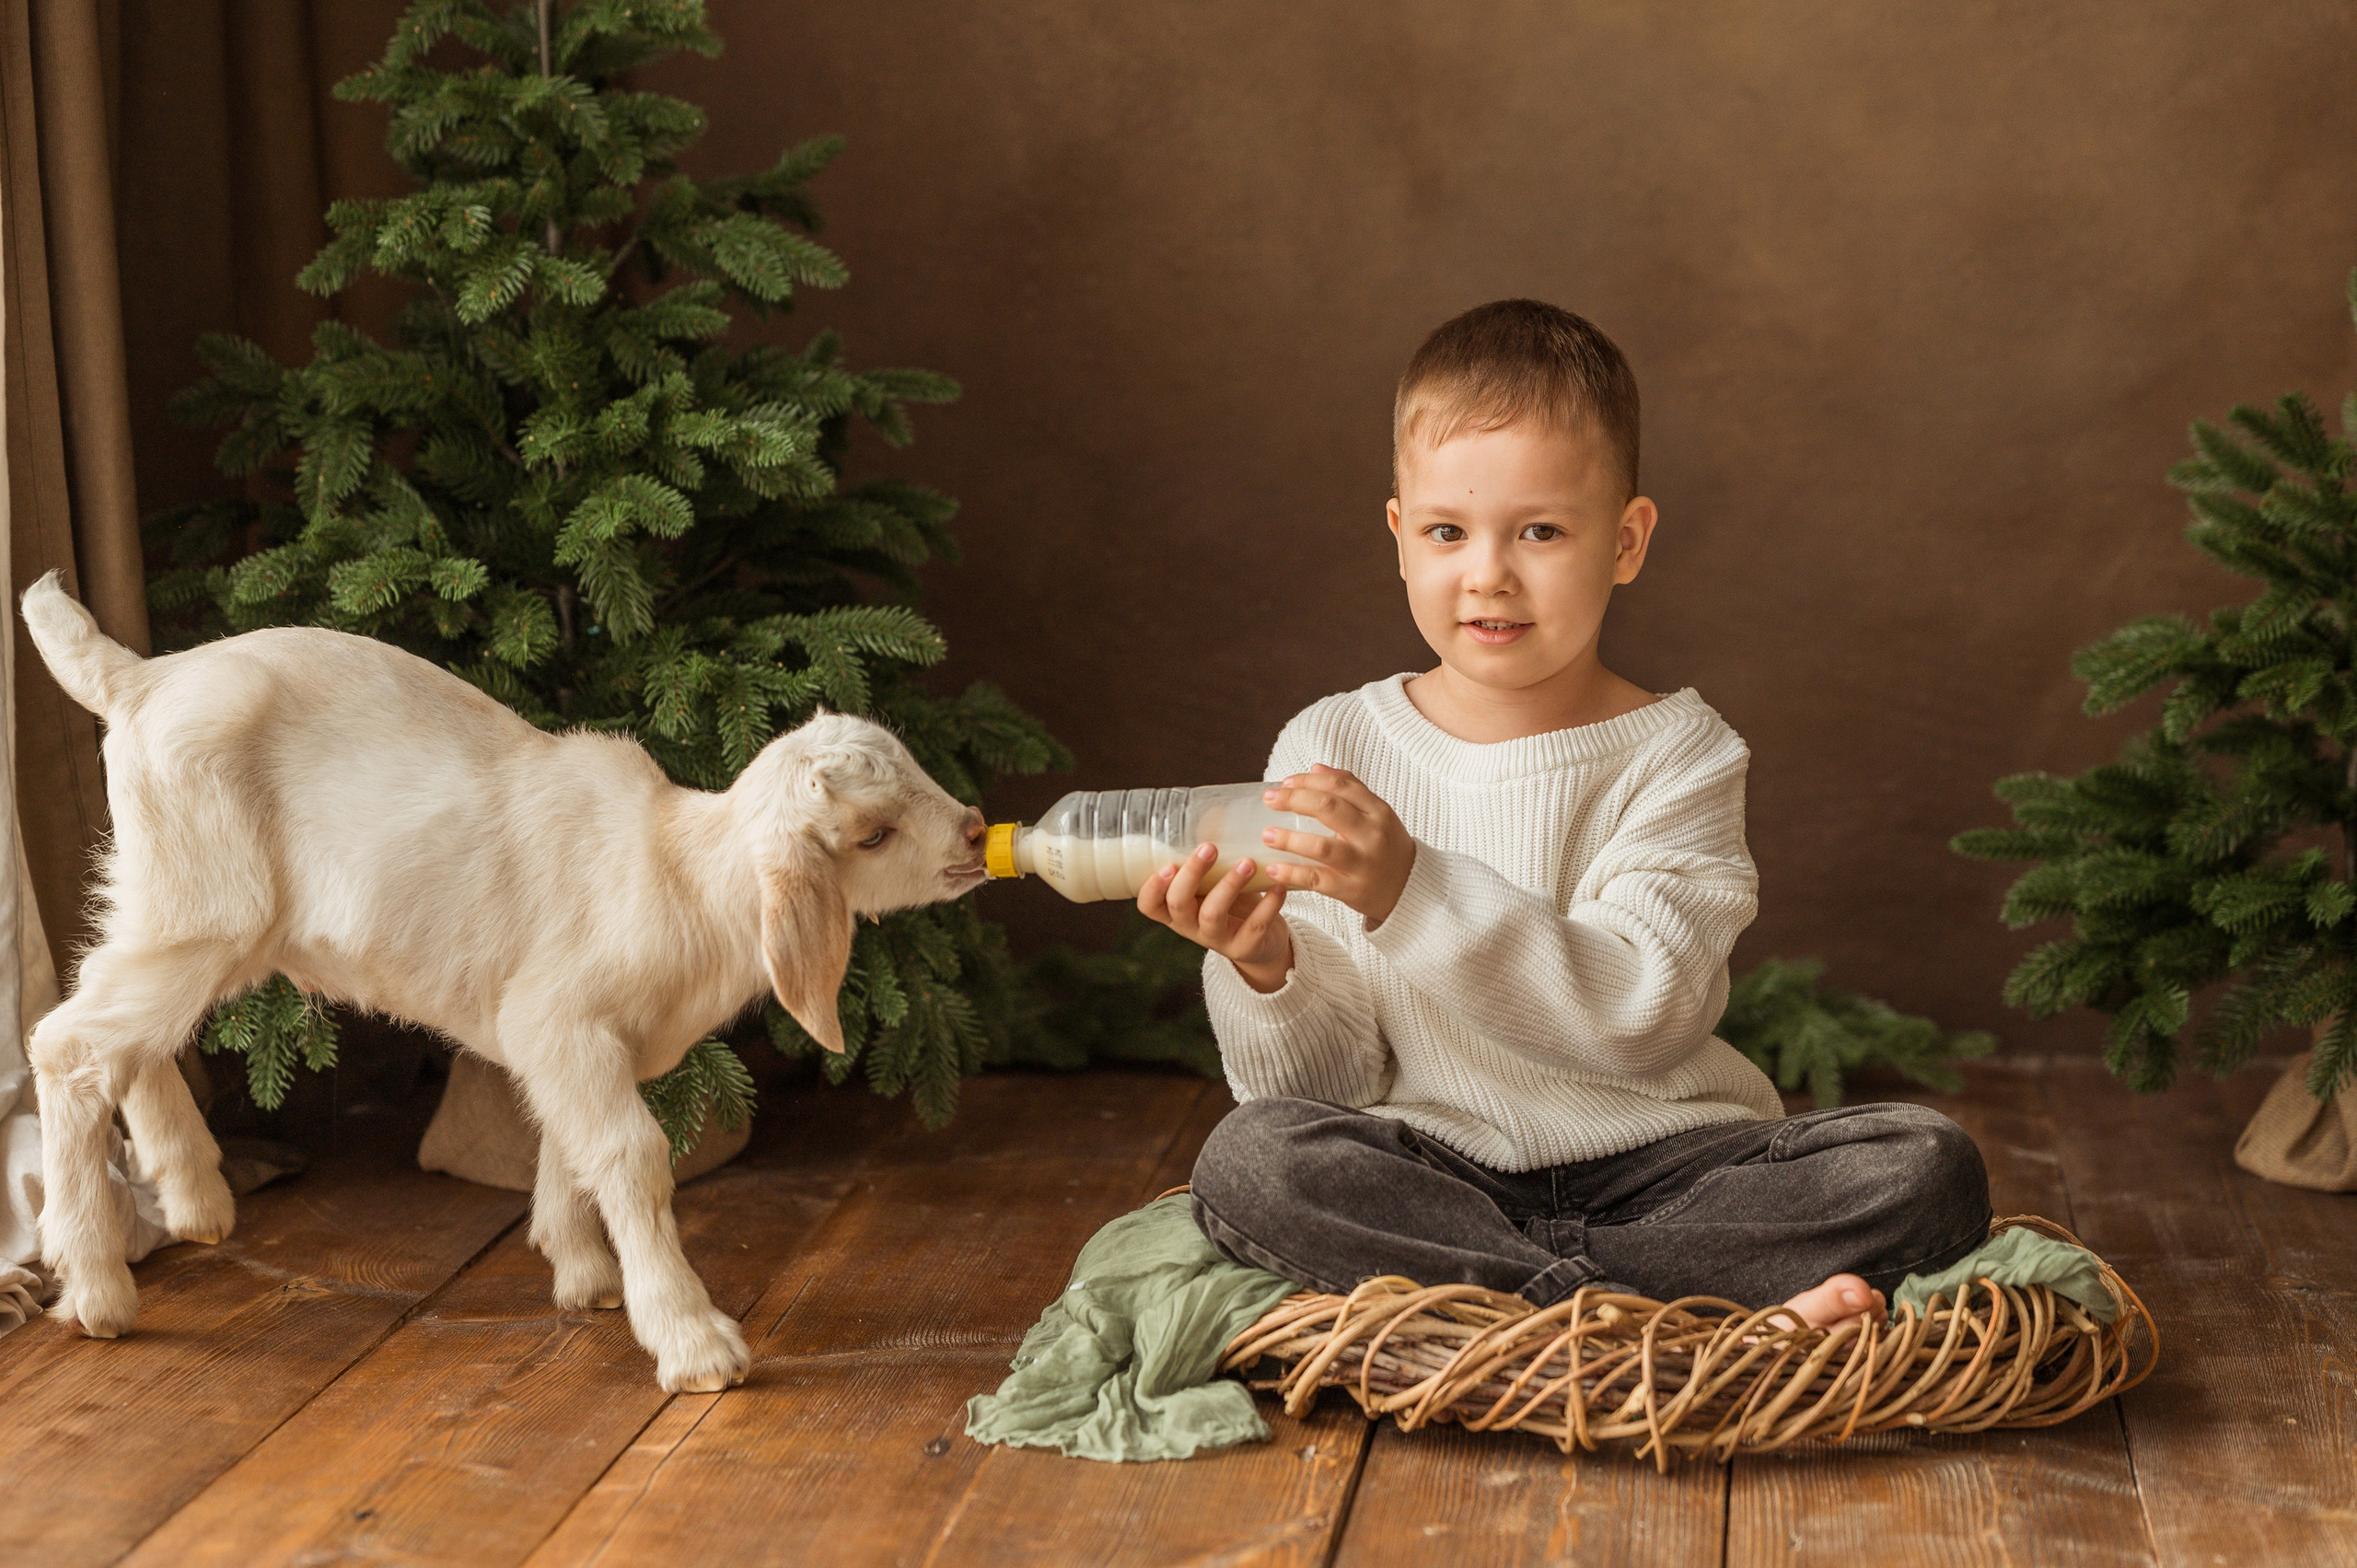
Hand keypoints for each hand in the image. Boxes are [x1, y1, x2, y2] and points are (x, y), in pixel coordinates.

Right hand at [1137, 842, 1293, 992]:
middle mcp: (1190, 926)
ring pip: (1213, 915)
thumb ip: (1209, 855)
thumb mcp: (1215, 881)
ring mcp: (1216, 939)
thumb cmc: (1232, 903)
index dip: (1153, 887)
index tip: (1168, 864)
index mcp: (1176, 909)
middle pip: (1179, 904)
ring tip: (1247, 863)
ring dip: (1229, 886)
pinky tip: (1278, 886)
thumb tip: (1214, 812)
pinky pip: (1253, 927)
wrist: (1262, 942)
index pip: (1149, 904)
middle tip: (1209, 847)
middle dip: (1192, 874)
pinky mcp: (1244, 948)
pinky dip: (1268, 905)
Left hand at [1259, 765, 1415, 924]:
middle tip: (1270, 799)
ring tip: (1267, 835)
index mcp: (1379, 811)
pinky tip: (1273, 869)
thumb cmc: (1388, 848)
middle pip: (1329, 808)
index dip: (1309, 780)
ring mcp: (1363, 864)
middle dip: (1294, 800)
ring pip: (1321, 847)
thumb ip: (1350, 789)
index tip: (1285, 783)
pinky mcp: (1352, 889)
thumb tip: (1315, 768)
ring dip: (1289, 839)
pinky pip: (1317, 880)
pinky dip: (1292, 873)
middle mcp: (1372, 835)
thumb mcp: (1378, 814)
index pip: (1340, 785)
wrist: (1412, 889)